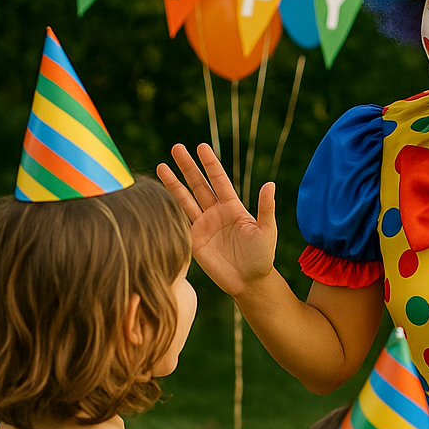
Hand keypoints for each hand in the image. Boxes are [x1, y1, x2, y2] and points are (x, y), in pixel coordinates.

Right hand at [157, 143, 277, 296]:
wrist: (249, 281)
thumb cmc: (262, 256)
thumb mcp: (266, 230)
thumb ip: (266, 208)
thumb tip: (270, 184)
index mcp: (234, 207)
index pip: (219, 180)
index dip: (210, 164)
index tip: (202, 147)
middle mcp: (216, 213)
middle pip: (199, 185)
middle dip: (187, 166)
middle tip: (176, 147)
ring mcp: (203, 225)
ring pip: (185, 199)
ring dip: (173, 183)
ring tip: (160, 166)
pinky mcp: (193, 240)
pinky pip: (179, 221)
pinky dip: (169, 208)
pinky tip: (158, 195)